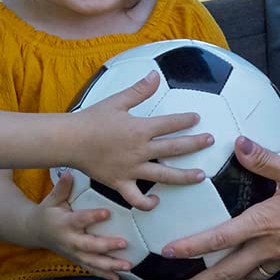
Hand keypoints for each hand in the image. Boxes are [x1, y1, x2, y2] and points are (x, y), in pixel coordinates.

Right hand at [34, 172, 133, 277]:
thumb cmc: (48, 212)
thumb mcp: (52, 199)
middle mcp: (69, 241)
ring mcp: (73, 253)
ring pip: (92, 262)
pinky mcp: (76, 260)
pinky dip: (104, 275)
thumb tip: (69, 173)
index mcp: (64, 223)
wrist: (35, 231)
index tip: (107, 212)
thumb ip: (62, 188)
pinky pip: (91, 269)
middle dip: (106, 246)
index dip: (92, 217)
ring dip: (110, 265)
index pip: (79, 220)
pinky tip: (118, 278)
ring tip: (127, 265)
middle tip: (123, 243)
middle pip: (88, 246)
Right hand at [67, 73, 208, 209]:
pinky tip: (157, 201)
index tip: (196, 118)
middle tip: (209, 141)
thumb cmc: (92, 119)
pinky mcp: (120, 183)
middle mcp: (140, 150)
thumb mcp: (117, 101)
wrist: (69, 140)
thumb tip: (155, 75)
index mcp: (140, 129)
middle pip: (174, 148)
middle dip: (195, 144)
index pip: (170, 123)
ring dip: (184, 176)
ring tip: (200, 176)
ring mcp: (131, 169)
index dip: (185, 120)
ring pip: (163, 175)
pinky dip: (147, 203)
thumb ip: (139, 90)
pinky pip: (136, 198)